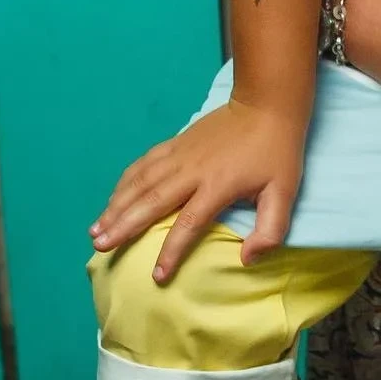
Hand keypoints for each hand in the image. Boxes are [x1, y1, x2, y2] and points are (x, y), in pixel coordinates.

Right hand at [89, 98, 304, 282]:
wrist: (265, 103)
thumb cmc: (277, 151)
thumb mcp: (284, 192)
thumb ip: (271, 229)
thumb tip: (248, 259)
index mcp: (217, 186)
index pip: (188, 224)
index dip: (171, 252)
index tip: (157, 276)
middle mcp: (191, 171)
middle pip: (151, 203)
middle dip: (124, 227)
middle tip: (100, 247)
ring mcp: (180, 155)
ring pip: (140, 183)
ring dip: (116, 207)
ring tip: (96, 230)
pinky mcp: (175, 143)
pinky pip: (143, 164)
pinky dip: (125, 182)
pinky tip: (113, 198)